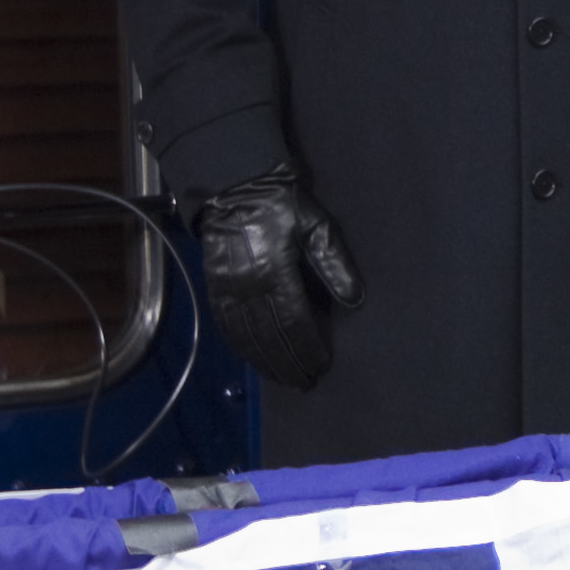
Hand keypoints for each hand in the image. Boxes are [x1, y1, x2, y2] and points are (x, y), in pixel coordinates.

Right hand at [188, 166, 362, 391]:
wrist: (234, 186)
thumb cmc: (282, 205)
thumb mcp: (316, 225)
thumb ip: (334, 263)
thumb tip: (355, 299)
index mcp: (276, 270)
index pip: (295, 320)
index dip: (308, 346)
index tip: (322, 365)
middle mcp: (248, 285)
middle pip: (270, 335)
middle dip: (289, 362)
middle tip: (305, 383)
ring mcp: (227, 288)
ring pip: (247, 335)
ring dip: (266, 361)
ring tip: (285, 380)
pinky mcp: (214, 287)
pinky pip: (226, 325)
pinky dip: (240, 346)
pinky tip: (253, 360)